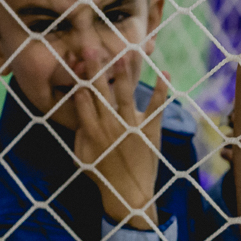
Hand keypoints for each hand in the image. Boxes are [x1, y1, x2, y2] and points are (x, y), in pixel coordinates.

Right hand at [74, 56, 168, 228]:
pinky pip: (156, 107)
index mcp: (90, 130)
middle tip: (91, 47)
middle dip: (95, 69)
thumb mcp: (81, 155)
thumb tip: (76, 111)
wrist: (127, 194)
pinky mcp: (150, 131)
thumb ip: (79, 133)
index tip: (77, 60)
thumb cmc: (102, 174)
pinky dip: (162, 90)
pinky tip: (164, 73)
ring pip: (126, 95)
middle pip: (100, 92)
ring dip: (126, 73)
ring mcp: (130, 128)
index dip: (79, 79)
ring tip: (126, 52)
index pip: (82, 99)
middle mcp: (109, 126)